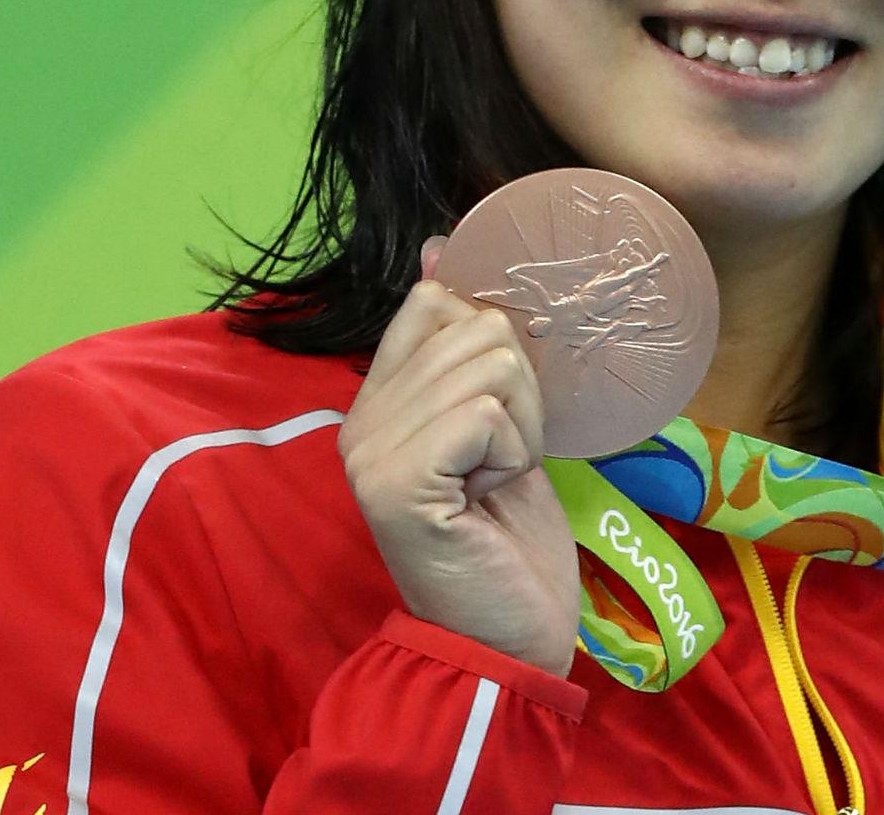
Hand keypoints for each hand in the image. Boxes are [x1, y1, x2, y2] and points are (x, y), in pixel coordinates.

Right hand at [337, 236, 580, 676]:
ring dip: (523, 425)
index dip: (491, 337)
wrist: (509, 640)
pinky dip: (514, 451)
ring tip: (497, 478)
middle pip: (477, 325)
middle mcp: (360, 421)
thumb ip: (468, 348)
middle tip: (502, 460)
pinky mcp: (399, 483)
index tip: (499, 406)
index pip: (433, 301)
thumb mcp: (495, 425)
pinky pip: (486, 414)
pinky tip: (491, 495)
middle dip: (521, 391)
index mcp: (376, 401)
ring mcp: (373, 453)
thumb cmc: (509, 538)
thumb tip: (444, 243)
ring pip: (491, 364)